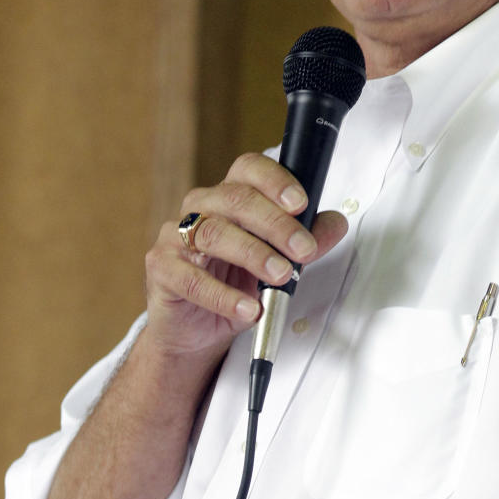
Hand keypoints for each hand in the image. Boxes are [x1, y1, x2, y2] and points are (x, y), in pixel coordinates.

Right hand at [144, 152, 347, 360]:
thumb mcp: (278, 261)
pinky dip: (223, 296)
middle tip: (303, 251)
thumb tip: (336, 223)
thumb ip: (307, 241)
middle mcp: (200, 207)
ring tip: (281, 277)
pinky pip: (190, 278)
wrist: (195, 329)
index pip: (249, 169)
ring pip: (213, 233)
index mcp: (229, 195)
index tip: (301, 204)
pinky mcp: (161, 268)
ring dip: (254, 254)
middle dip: (276, 225)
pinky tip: (248, 308)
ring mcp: (175, 235)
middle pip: (236, 200)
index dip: (275, 181)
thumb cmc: (234, 284)